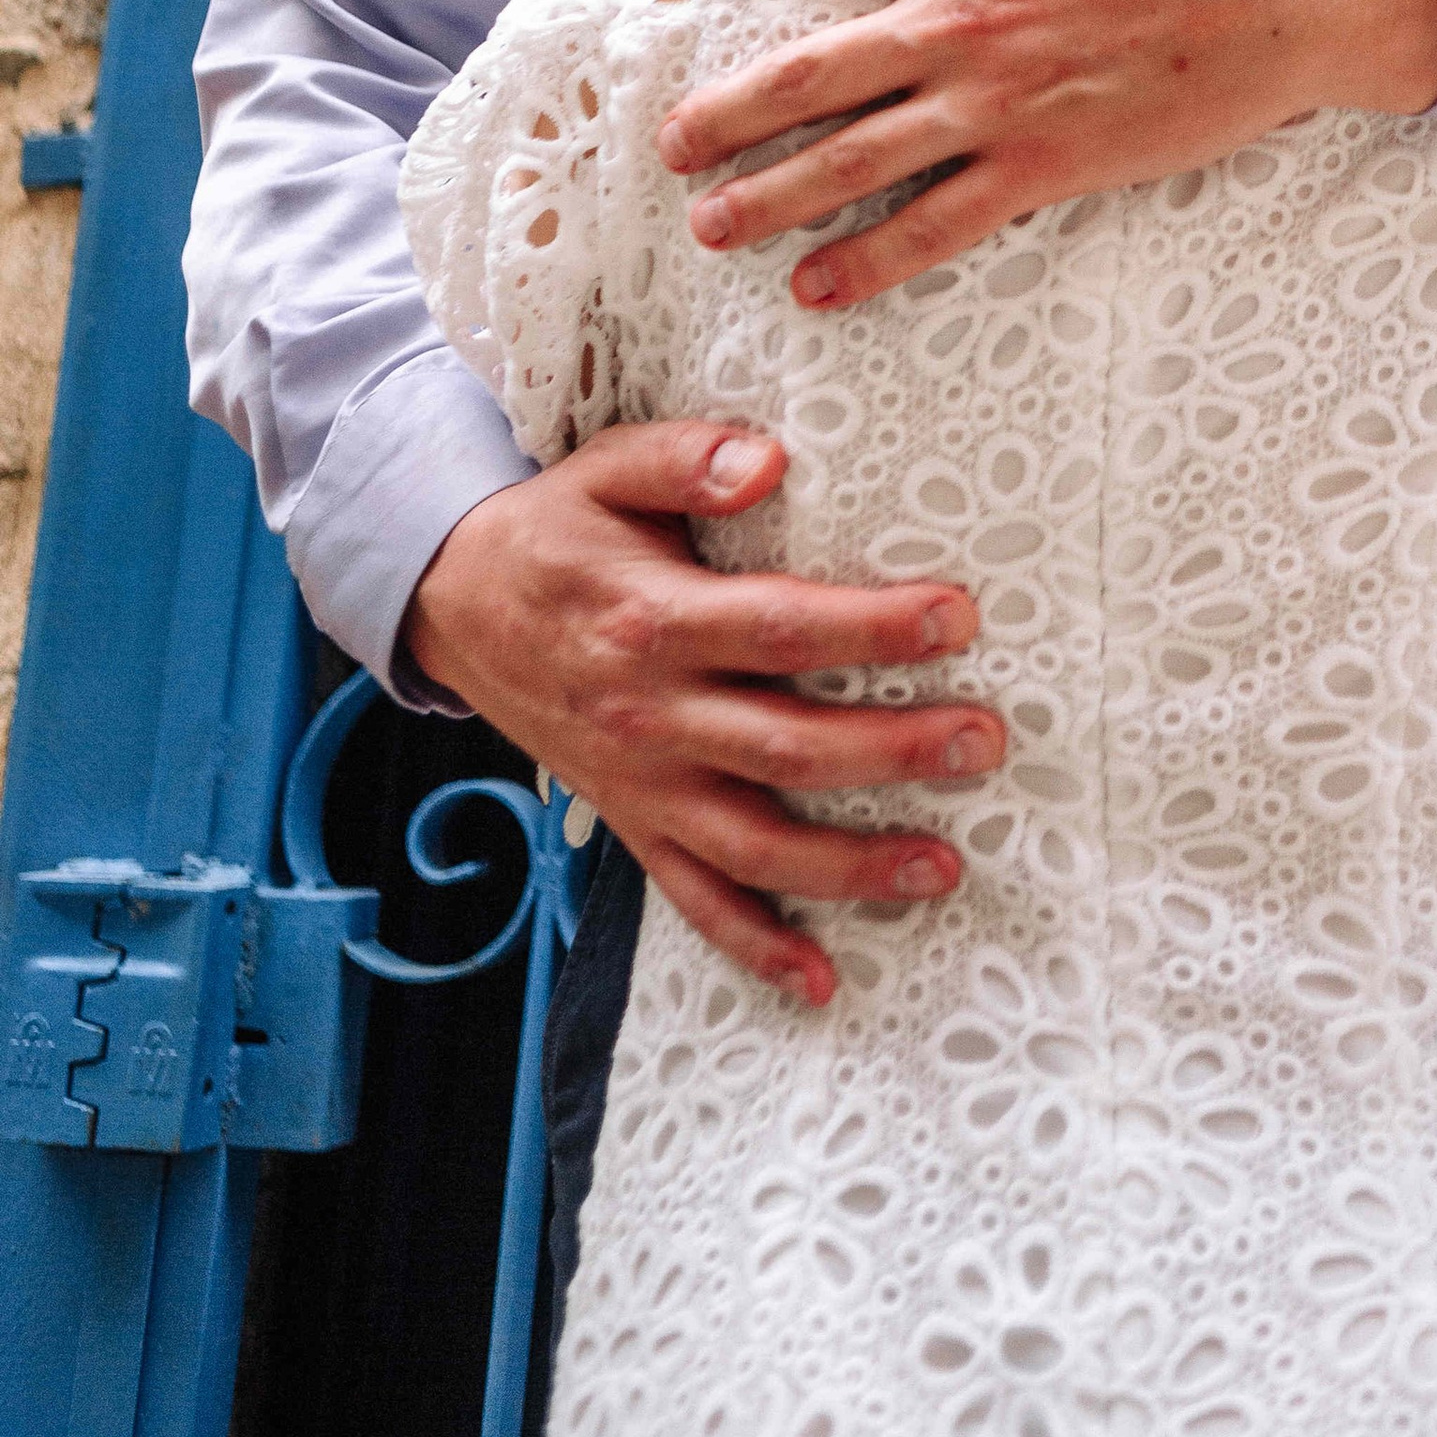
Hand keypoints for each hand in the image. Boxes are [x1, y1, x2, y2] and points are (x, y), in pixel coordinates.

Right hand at [399, 420, 1002, 1006]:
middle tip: (984, 742)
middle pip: (786, 746)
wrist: (453, 605)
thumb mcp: (606, 467)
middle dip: (894, 751)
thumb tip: (767, 459)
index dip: (870, 628)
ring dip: (850, 865)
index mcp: (653, 620)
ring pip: (755, 843)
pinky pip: (693, 899)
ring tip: (942, 865)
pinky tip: (823, 977)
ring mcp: (643, 784)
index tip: (956, 616)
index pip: (778, 627)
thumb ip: (685, 459)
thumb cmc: (555, 530)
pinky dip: (755, 945)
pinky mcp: (632, 822)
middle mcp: (652, 715)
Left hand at [660, 0, 1436, 305]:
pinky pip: (939, 225)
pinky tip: (818, 287)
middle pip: (807, 72)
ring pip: (855, 161)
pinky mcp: (1046, 166)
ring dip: (772, 197)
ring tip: (713, 226)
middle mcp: (961, 22)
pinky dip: (871, 262)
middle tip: (668, 142)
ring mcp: (999, 102)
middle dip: (725, 112)